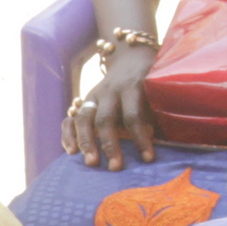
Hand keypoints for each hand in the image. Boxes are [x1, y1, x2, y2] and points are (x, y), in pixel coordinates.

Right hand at [63, 42, 158, 171]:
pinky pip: (70, 119)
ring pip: (84, 119)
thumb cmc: (149, 82)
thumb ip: (155, 113)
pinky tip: (70, 152)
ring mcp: (93, 96)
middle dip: (110, 145)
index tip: (148, 159)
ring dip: (86, 142)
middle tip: (115, 167)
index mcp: (131, 87)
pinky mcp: (83, 102)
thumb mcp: (156, 91)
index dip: (140, 138)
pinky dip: (68, 135)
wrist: (129, 57)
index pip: (133, 115)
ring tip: (91, 162)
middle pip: (105, 119)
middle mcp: (109, 91)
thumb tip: (157, 141)